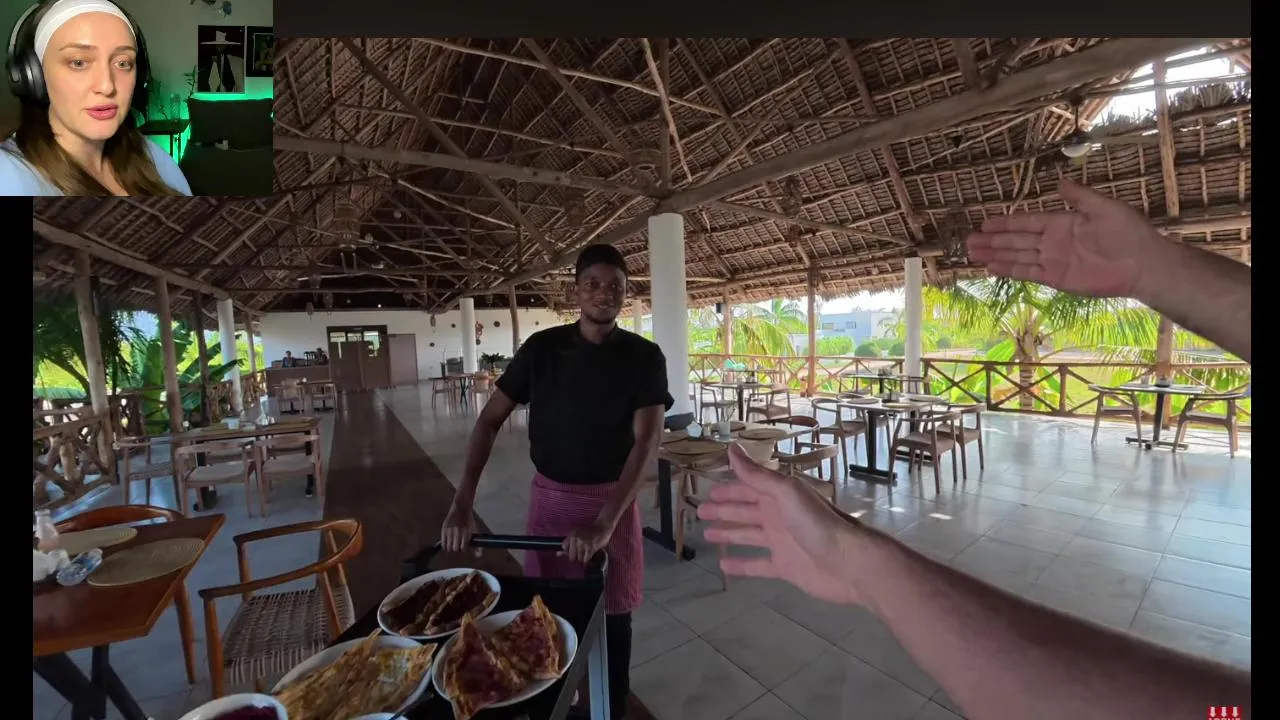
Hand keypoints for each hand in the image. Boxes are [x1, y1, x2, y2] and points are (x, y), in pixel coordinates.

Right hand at [441, 501, 475, 552]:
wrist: (461, 508)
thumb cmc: (469, 521)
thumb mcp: (475, 531)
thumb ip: (477, 544)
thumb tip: (479, 556)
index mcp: (466, 532)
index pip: (463, 547)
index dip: (464, 549)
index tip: (464, 546)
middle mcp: (457, 531)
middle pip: (455, 549)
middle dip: (457, 549)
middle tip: (458, 546)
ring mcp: (450, 530)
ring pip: (448, 547)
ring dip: (451, 548)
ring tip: (453, 545)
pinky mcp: (443, 529)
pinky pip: (443, 543)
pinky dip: (445, 546)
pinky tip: (447, 545)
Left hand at [561, 522, 611, 564]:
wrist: (603, 528)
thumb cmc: (591, 532)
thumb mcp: (577, 535)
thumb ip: (567, 545)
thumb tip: (557, 554)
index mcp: (571, 534)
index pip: (564, 548)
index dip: (569, 551)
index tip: (575, 550)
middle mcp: (575, 538)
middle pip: (571, 556)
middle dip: (576, 556)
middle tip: (583, 552)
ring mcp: (582, 543)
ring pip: (578, 559)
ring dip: (583, 558)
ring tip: (587, 552)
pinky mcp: (589, 548)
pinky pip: (585, 560)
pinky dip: (587, 561)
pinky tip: (590, 557)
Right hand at [698, 444, 860, 604]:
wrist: (848, 562)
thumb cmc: (817, 523)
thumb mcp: (785, 492)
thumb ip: (757, 474)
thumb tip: (732, 448)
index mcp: (779, 496)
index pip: (748, 488)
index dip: (728, 489)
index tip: (707, 491)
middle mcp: (779, 517)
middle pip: (745, 511)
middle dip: (724, 510)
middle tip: (700, 512)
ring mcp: (781, 542)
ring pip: (748, 535)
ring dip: (729, 533)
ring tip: (707, 534)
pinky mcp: (785, 566)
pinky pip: (757, 564)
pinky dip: (741, 564)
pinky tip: (723, 565)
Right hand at [965, 179, 1163, 298]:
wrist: (1142, 263)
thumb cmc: (1128, 232)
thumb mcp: (1105, 207)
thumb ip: (1079, 197)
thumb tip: (1060, 181)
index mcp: (1062, 222)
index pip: (1027, 222)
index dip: (1006, 223)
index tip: (984, 223)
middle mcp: (1053, 242)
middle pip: (1016, 240)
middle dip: (992, 240)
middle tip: (968, 241)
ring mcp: (1053, 261)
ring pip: (1017, 257)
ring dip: (996, 256)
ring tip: (973, 255)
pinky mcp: (1057, 279)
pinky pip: (1029, 274)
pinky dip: (1011, 271)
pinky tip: (994, 268)